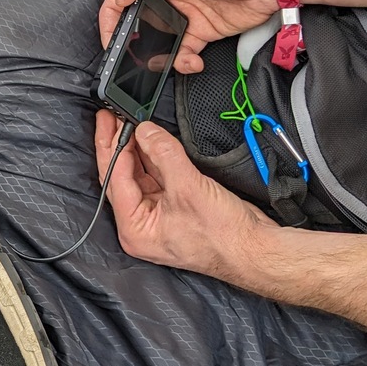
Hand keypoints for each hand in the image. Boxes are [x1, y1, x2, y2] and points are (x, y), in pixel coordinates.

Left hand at [95, 111, 275, 277]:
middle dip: (117, 145)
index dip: (114, 148)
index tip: (113, 122)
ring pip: (140, 173)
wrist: (257, 249)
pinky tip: (149, 136)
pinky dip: (154, 155)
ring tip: (125, 120)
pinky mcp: (176, 204)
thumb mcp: (188, 187)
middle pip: (122, 176)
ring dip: (135, 147)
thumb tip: (144, 130)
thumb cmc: (224, 236)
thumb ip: (163, 154)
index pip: (115, 181)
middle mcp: (142, 223)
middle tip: (110, 116)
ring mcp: (159, 213)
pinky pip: (158, 174)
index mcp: (135, 229)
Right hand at [98, 0, 277, 73]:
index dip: (109, 20)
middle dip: (131, 44)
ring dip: (156, 57)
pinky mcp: (202, 32)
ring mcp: (183, 15)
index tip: (108, 40)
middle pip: (136, 23)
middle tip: (131, 58)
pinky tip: (190, 61)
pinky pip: (184, 53)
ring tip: (160, 63)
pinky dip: (183, 62)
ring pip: (158, 43)